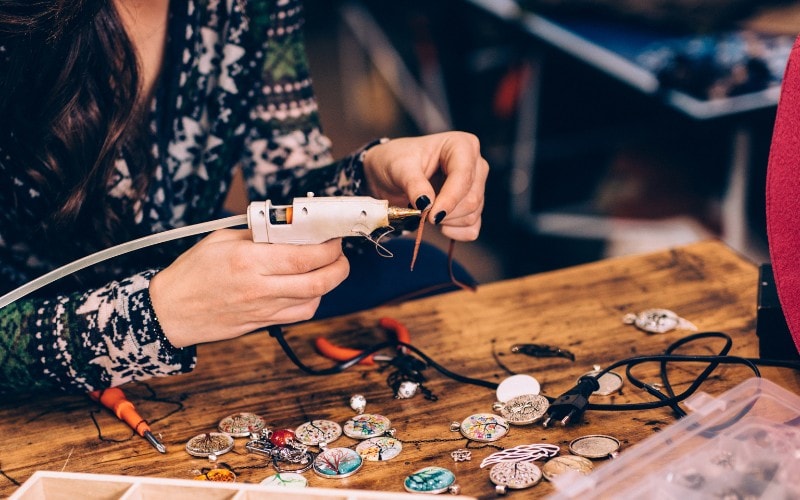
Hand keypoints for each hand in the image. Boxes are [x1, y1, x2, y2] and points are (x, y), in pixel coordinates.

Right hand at [149, 230, 348, 347]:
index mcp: (249, 261)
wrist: (169, 311)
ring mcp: (264, 309)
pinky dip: (313, 299)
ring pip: (314, 300)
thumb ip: (258, 233)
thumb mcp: (221, 239)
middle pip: (318, 281)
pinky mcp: (263, 323)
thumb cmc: (191, 272)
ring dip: (329, 283)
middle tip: (339, 254)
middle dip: (339, 266)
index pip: (304, 256)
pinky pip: (300, 314)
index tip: (333, 236)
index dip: (328, 246)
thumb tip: (289, 226)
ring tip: (326, 267)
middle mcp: (260, 288)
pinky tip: (308, 286)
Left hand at [362, 131, 488, 240]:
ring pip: (472, 215)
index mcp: (462, 145)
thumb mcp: (399, 167)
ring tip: (424, 212)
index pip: (464, 176)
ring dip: (446, 221)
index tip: (430, 214)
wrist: (391, 173)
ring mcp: (477, 187)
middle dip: (444, 212)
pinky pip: (472, 228)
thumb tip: (426, 204)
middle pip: (471, 199)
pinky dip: (454, 232)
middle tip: (419, 212)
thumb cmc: (397, 162)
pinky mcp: (473, 207)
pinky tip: (438, 225)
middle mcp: (476, 165)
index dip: (449, 198)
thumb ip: (413, 183)